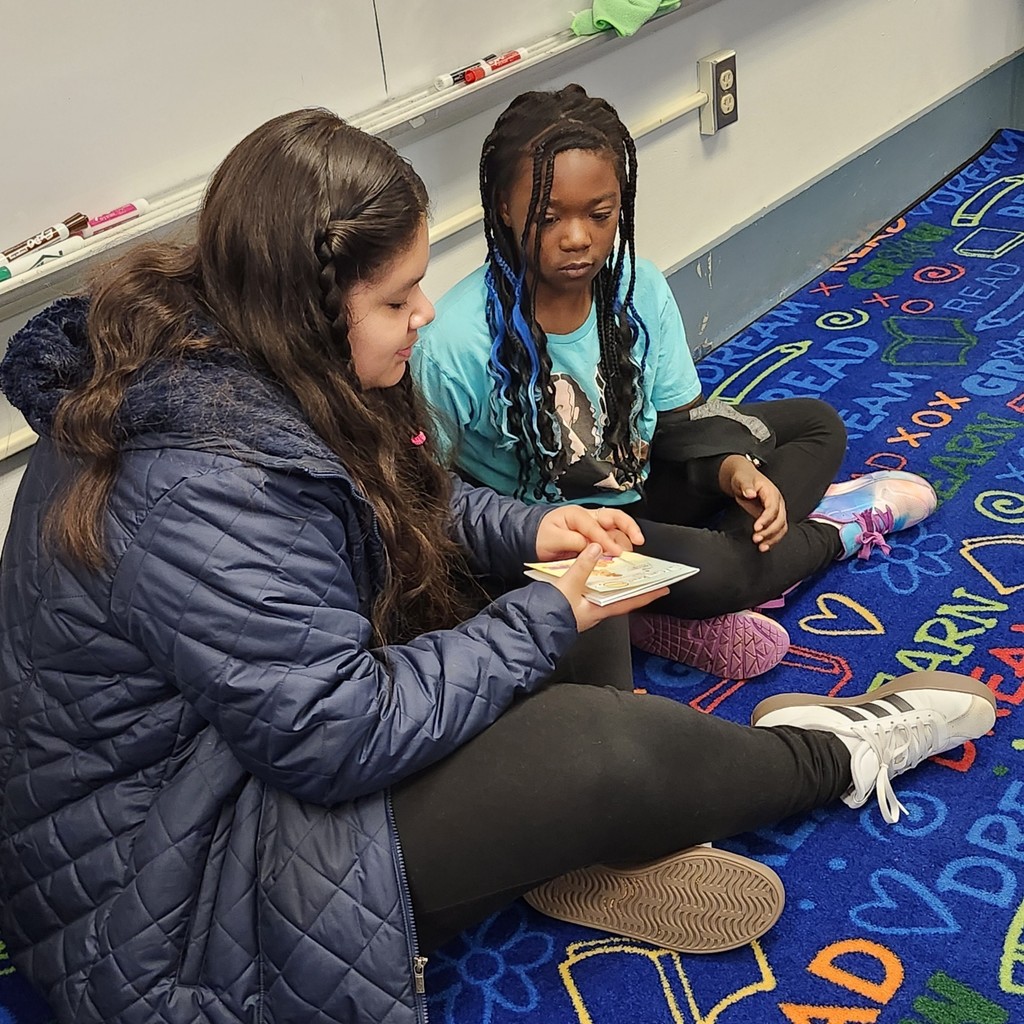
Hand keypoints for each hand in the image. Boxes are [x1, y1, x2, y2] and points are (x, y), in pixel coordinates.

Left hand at [535, 505, 645, 561]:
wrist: (533, 538)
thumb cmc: (541, 535)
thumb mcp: (552, 539)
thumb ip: (572, 541)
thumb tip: (591, 546)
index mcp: (577, 514)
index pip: (596, 527)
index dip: (606, 540)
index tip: (615, 552)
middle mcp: (589, 518)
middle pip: (615, 518)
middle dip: (629, 528)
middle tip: (638, 540)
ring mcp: (594, 528)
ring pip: (616, 530)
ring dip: (625, 540)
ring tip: (630, 554)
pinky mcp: (595, 539)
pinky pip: (611, 540)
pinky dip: (620, 547)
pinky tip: (622, 558)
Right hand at [547, 543, 669, 630]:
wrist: (529, 624)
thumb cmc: (549, 613)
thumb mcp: (567, 586)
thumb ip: (582, 566)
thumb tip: (596, 548)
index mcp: (599, 609)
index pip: (630, 600)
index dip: (648, 594)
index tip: (664, 587)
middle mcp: (595, 609)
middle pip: (619, 594)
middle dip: (632, 582)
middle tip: (644, 571)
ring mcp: (584, 607)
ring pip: (605, 591)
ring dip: (613, 579)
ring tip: (621, 565)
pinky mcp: (574, 602)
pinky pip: (591, 588)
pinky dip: (595, 578)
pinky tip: (592, 568)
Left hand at [719, 455, 788, 552]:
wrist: (743, 478)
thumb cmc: (743, 478)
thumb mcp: (741, 479)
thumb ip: (746, 486)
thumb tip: (750, 493)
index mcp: (771, 492)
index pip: (773, 508)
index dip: (766, 519)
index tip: (756, 527)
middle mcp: (777, 502)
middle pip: (780, 520)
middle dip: (769, 532)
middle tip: (756, 539)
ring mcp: (776, 511)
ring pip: (781, 528)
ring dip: (772, 538)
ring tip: (761, 546)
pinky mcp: (772, 518)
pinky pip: (777, 531)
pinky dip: (772, 539)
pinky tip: (764, 546)